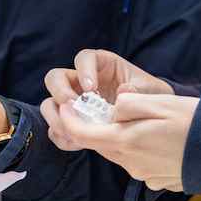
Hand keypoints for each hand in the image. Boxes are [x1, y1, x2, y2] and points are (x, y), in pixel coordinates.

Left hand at [40, 93, 197, 190]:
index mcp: (125, 140)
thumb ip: (128, 104)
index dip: (68, 118)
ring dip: (118, 136)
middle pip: (99, 143)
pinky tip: (157, 138)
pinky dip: (137, 147)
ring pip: (118, 152)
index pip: (82, 133)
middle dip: (91, 126)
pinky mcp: (155, 179)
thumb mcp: (159, 102)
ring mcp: (142, 173)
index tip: (66, 105)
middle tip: (95, 107)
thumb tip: (112, 110)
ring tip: (134, 119)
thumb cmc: (193, 123)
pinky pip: (136, 160)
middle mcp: (129, 162)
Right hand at [41, 49, 173, 151]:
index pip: (84, 58)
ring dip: (56, 117)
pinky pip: (56, 128)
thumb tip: (124, 91)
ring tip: (73, 129)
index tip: (91, 88)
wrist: (151, 118)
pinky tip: (78, 143)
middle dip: (60, 92)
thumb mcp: (151, 90)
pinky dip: (62, 136)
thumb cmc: (149, 96)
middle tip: (74, 108)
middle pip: (55, 77)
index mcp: (102, 65)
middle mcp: (82, 81)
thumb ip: (140, 89)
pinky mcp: (73, 122)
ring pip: (49, 103)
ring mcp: (74, 102)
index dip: (83, 70)